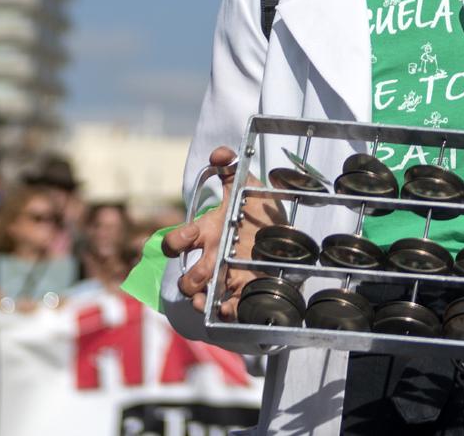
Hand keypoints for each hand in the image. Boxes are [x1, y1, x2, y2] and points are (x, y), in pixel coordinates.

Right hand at [168, 147, 282, 319]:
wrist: (288, 238)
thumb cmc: (260, 212)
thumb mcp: (249, 187)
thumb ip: (232, 168)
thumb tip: (218, 153)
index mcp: (210, 232)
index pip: (177, 240)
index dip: (175, 241)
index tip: (188, 236)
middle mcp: (212, 257)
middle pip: (185, 274)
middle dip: (188, 275)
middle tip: (204, 270)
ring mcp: (224, 277)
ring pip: (198, 294)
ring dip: (198, 296)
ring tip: (206, 296)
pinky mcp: (240, 293)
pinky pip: (224, 309)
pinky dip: (223, 311)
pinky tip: (228, 308)